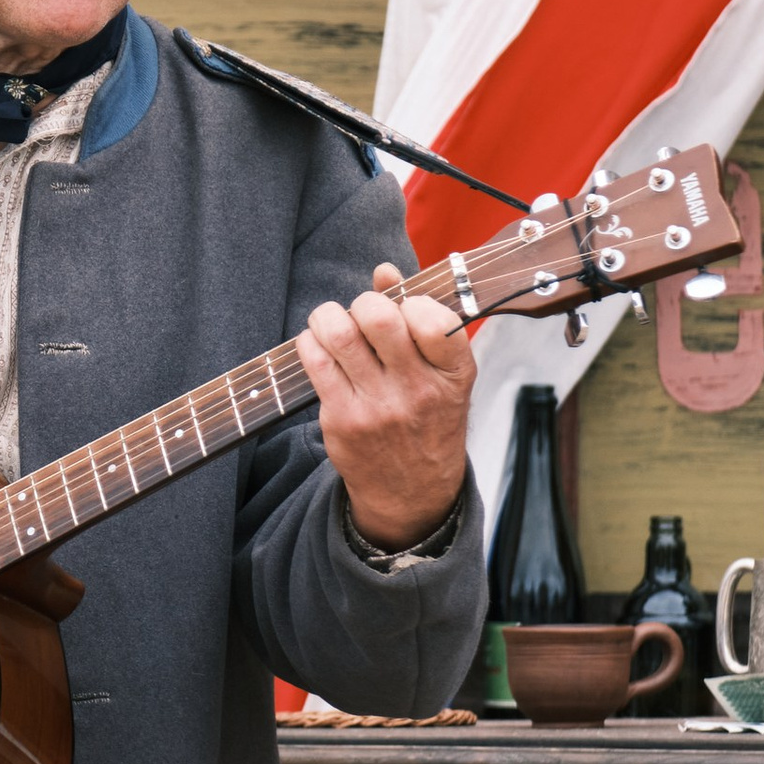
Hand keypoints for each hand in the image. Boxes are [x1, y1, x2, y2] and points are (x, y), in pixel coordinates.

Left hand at [299, 266, 475, 550]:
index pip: (433, 317)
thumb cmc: (428, 419)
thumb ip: (419, 317)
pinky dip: (310, 342)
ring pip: (338, 334)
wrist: (412, 492)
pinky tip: (319, 348)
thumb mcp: (443, 373)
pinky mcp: (342, 419)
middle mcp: (418, 390)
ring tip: (333, 324)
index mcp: (453, 373)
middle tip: (361, 315)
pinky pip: (314, 361)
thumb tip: (383, 271)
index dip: (411, 301)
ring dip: (328, 316)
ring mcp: (378, 407)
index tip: (404, 310)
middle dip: (363, 303)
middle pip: (378, 319)